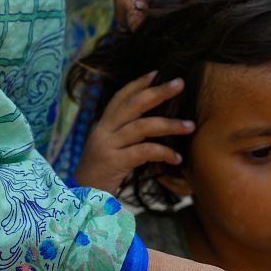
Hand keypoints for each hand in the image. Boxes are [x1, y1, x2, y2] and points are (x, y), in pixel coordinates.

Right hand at [73, 71, 192, 193]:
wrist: (80, 198)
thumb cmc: (102, 174)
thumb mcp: (112, 149)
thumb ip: (128, 136)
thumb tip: (155, 125)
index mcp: (103, 126)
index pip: (121, 97)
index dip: (138, 83)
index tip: (157, 72)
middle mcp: (103, 131)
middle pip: (133, 105)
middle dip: (157, 92)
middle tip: (180, 83)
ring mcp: (107, 146)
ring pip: (142, 126)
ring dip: (169, 124)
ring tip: (191, 126)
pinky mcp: (113, 162)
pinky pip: (143, 152)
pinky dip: (163, 153)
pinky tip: (177, 158)